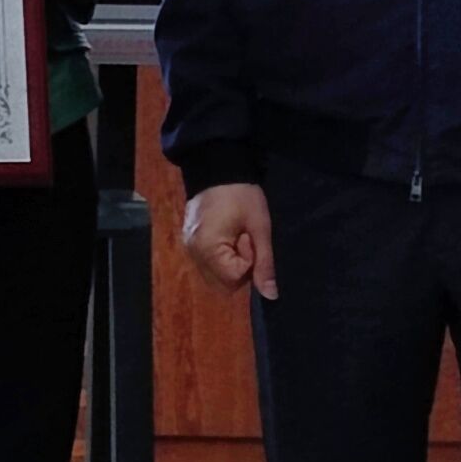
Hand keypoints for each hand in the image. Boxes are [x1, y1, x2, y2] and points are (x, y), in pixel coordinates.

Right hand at [180, 181, 275, 299]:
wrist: (218, 166)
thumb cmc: (242, 195)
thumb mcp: (259, 227)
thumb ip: (264, 263)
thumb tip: (271, 295)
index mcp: (208, 249)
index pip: (234, 278)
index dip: (249, 260)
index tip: (248, 237)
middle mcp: (193, 253)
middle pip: (222, 284)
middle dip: (239, 269)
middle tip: (243, 239)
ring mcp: (189, 248)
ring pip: (215, 277)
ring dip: (230, 265)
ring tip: (234, 236)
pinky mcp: (189, 242)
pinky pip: (207, 264)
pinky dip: (220, 258)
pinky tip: (226, 236)